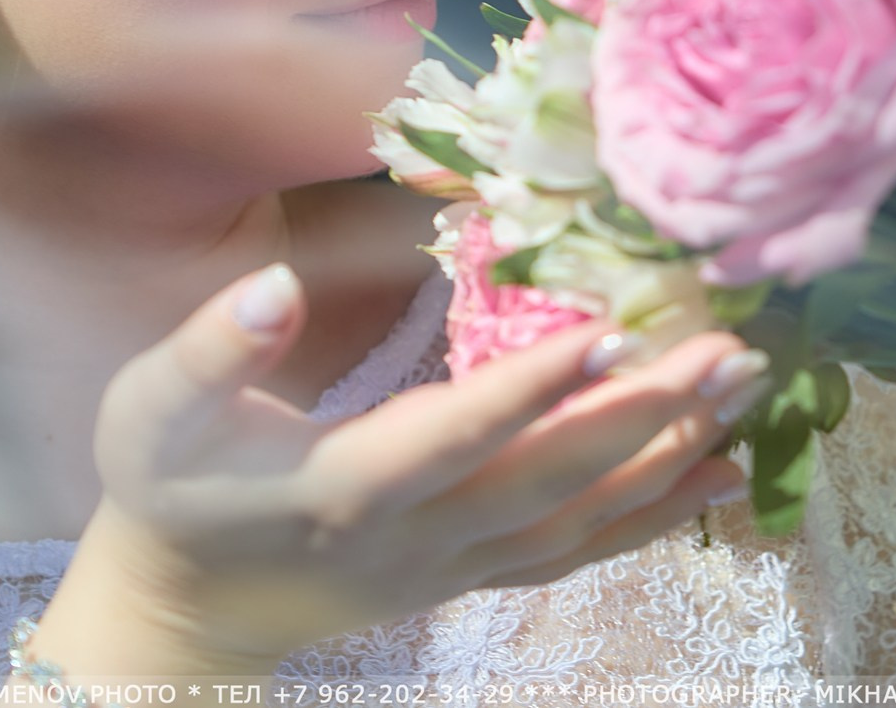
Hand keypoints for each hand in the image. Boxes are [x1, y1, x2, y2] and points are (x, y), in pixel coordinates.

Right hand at [30, 262, 770, 677]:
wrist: (182, 609)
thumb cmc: (167, 487)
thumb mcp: (149, 411)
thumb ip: (209, 350)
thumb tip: (269, 286)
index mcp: (340, 488)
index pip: (453, 436)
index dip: (533, 389)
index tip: (611, 330)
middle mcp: (414, 538)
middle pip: (547, 480)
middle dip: (644, 414)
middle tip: (728, 349)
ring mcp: (452, 566)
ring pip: (578, 519)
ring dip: (667, 458)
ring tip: (746, 393)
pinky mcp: (472, 574)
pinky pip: (577, 551)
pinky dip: (653, 518)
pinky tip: (719, 476)